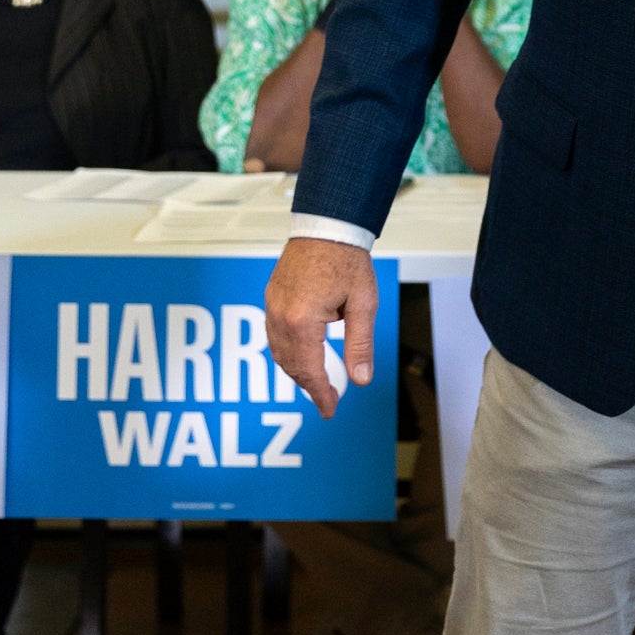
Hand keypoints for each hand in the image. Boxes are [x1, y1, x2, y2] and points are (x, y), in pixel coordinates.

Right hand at [265, 236, 378, 416]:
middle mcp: (281, 317)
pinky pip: (273, 335)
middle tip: (327, 400)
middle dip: (309, 386)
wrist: (327, 225)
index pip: (310, 371)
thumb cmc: (347, 260)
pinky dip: (287, 352)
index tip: (330, 409)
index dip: (321, 394)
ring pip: (279, 352)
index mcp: (303, 321)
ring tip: (316, 382)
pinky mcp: (271, 297)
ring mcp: (272, 306)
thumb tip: (360, 380)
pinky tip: (301, 355)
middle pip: (291, 365)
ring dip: (296, 371)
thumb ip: (360, 345)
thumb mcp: (363, 304)